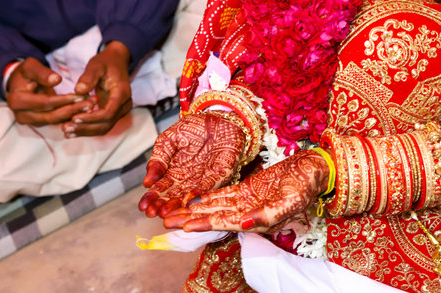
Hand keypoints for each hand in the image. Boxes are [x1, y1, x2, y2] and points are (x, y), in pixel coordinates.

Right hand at [6, 57, 92, 125]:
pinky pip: (59, 122)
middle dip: (73, 109)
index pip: (45, 103)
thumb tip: (56, 80)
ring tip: (92, 106)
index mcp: (18, 101)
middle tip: (91, 103)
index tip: (81, 95)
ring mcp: (32, 122)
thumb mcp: (31, 67)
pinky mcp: (41, 123)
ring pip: (57, 121)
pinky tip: (87, 112)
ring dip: (76, 114)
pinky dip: (73, 117)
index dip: (64, 100)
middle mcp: (23, 115)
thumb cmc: (26, 73)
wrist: (21, 83)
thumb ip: (43, 73)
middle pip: (52, 115)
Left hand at [63, 41, 132, 136]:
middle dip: (86, 128)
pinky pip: (101, 125)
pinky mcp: (113, 113)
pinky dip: (87, 129)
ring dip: (85, 131)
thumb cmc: (106, 62)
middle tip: (66, 128)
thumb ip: (88, 77)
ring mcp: (120, 111)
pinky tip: (72, 131)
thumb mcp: (96, 65)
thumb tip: (78, 90)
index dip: (91, 118)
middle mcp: (124, 105)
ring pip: (104, 128)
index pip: (108, 112)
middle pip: (106, 124)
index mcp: (122, 93)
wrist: (116, 62)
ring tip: (66, 132)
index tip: (73, 118)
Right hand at [139, 112, 246, 217]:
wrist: (219, 118)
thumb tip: (147, 180)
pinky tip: (188, 201)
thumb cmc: (195, 128)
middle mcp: (188, 179)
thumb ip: (158, 157)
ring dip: (177, 205)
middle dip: (162, 205)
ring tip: (165, 212)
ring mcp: (204, 179)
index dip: (152, 197)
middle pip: (173, 195)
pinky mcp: (220, 175)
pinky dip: (198, 194)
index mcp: (175, 171)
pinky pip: (208, 186)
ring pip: (189, 196)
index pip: (161, 188)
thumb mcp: (169, 139)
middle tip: (151, 213)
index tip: (143, 206)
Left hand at [163, 150, 329, 232]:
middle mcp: (247, 212)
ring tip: (171, 211)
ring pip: (213, 206)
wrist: (311, 169)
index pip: (224, 223)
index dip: (204, 224)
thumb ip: (268, 214)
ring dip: (192, 209)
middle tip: (165, 220)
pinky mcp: (245, 190)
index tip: (183, 226)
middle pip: (212, 216)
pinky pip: (221, 194)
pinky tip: (191, 198)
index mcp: (257, 218)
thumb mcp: (291, 200)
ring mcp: (245, 201)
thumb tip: (244, 225)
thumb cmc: (305, 184)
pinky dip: (206, 197)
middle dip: (189, 219)